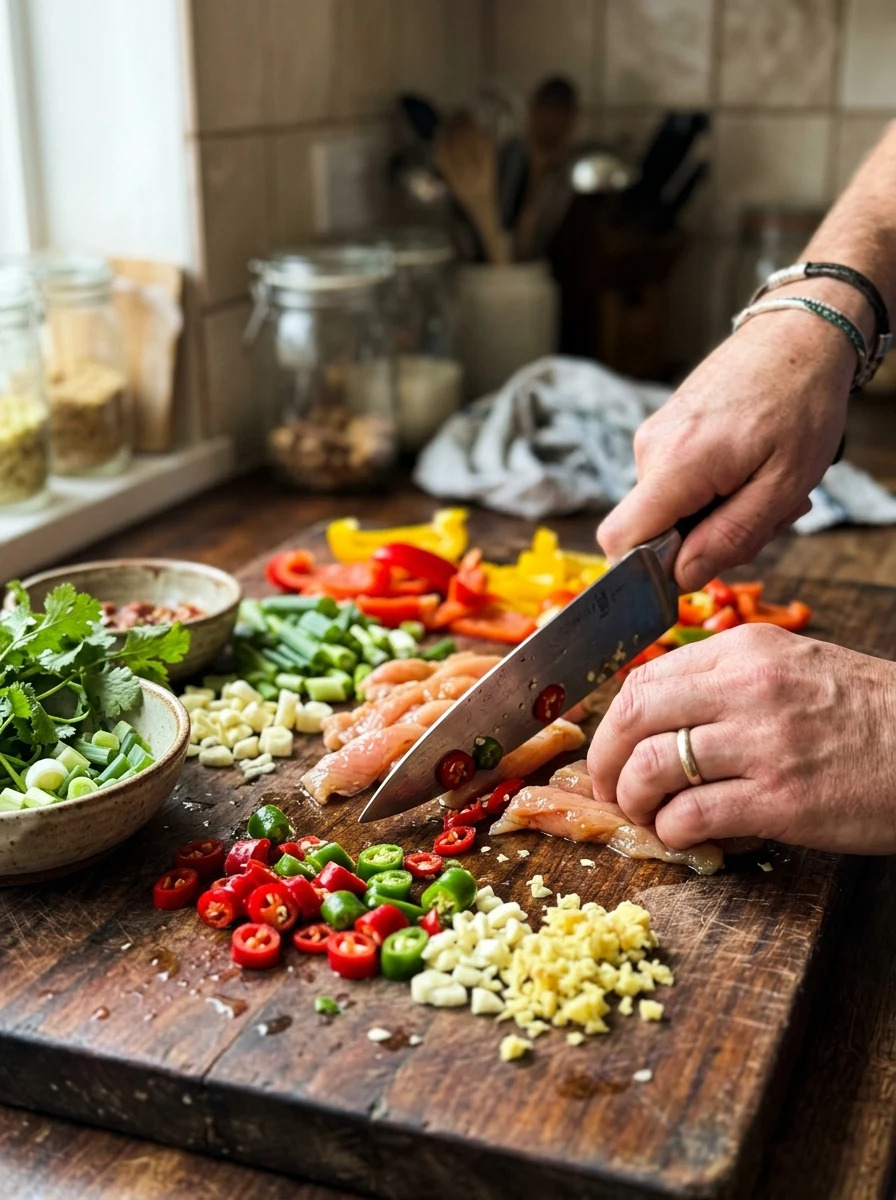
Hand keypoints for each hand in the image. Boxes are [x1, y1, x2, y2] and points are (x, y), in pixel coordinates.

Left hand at [587, 624, 895, 854]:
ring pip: (653, 767)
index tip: (612, 749)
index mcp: (747, 649)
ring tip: (647, 815)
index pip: (645, 678)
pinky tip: (685, 836)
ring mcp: (763, 742)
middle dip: (606, 760)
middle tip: (609, 788)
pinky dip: (674, 832)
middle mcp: (748, 686)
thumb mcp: (795, 667)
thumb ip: (727, 680)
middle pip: (634, 717)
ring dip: (635, 800)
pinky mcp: (782, 799)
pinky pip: (692, 816)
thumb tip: (661, 716)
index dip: (614, 722)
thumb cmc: (868, 713)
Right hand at [597, 310, 853, 591]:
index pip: (619, 541)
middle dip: (702, 540)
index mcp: (675, 465)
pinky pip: (673, 483)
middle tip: (763, 515)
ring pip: (667, 509)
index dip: (649, 570)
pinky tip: (747, 468)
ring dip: (715, 513)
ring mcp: (652, 436)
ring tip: (762, 484)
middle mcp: (650, 448)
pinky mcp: (662, 429)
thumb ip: (729, 537)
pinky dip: (711, 490)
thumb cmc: (801, 403)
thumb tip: (680, 577)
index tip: (700, 563)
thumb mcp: (783, 486)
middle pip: (651, 531)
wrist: (799, 333)